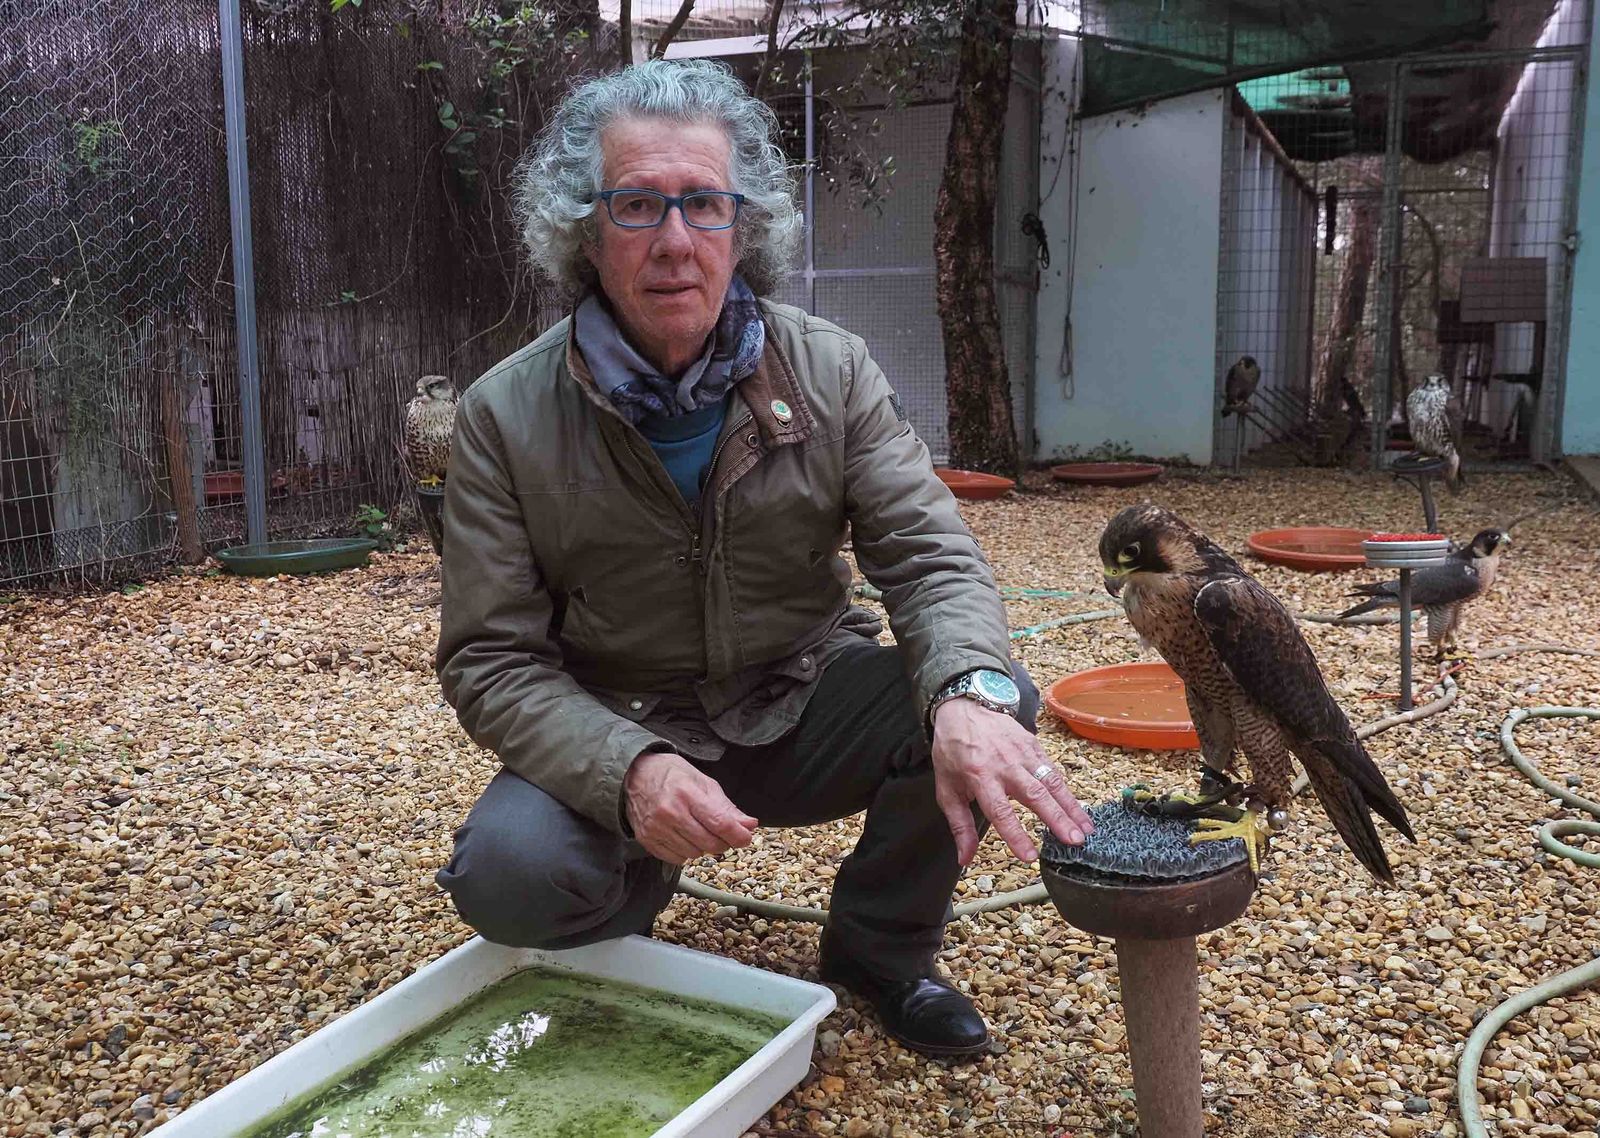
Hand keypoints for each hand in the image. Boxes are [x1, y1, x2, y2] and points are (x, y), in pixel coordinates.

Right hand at [624, 751, 757, 864]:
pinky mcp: (646, 840)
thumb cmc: (671, 775)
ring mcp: (656, 828)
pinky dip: (685, 852)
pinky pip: (677, 859)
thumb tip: (749, 825)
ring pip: (694, 854)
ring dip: (703, 847)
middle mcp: (669, 813)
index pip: (719, 822)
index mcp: (686, 793)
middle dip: (722, 842)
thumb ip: (726, 807)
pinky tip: (683, 836)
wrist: (634, 775)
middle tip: (722, 833)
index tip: (745, 838)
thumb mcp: (702, 782)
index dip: (737, 835)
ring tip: (698, 830)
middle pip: (709, 843)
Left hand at [931, 699, 1093, 863]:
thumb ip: (959, 825)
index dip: (1015, 835)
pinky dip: (1068, 791)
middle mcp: (1005, 765)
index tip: (1030, 856)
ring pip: (1051, 782)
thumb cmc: (953, 752)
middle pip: (1034, 795)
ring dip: (1071, 807)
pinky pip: (1053, 771)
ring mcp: (1022, 753)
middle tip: (1074, 841)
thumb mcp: (947, 789)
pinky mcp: (1034, 745)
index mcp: (979, 777)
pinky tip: (1079, 809)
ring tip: (1087, 829)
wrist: (963, 709)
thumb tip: (965, 859)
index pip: (1000, 811)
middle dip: (1057, 819)